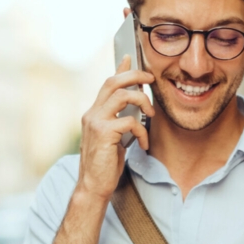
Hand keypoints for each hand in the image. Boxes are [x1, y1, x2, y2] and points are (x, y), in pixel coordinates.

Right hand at [77, 55, 154, 201]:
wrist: (93, 186)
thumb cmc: (104, 165)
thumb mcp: (114, 138)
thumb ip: (119, 121)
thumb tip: (134, 110)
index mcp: (94, 113)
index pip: (107, 84)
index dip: (120, 69)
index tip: (130, 57)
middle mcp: (92, 113)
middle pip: (114, 82)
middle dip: (135, 76)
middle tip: (151, 80)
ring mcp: (95, 122)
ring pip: (122, 95)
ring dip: (142, 101)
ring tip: (151, 115)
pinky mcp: (103, 133)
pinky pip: (130, 121)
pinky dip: (142, 131)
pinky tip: (143, 143)